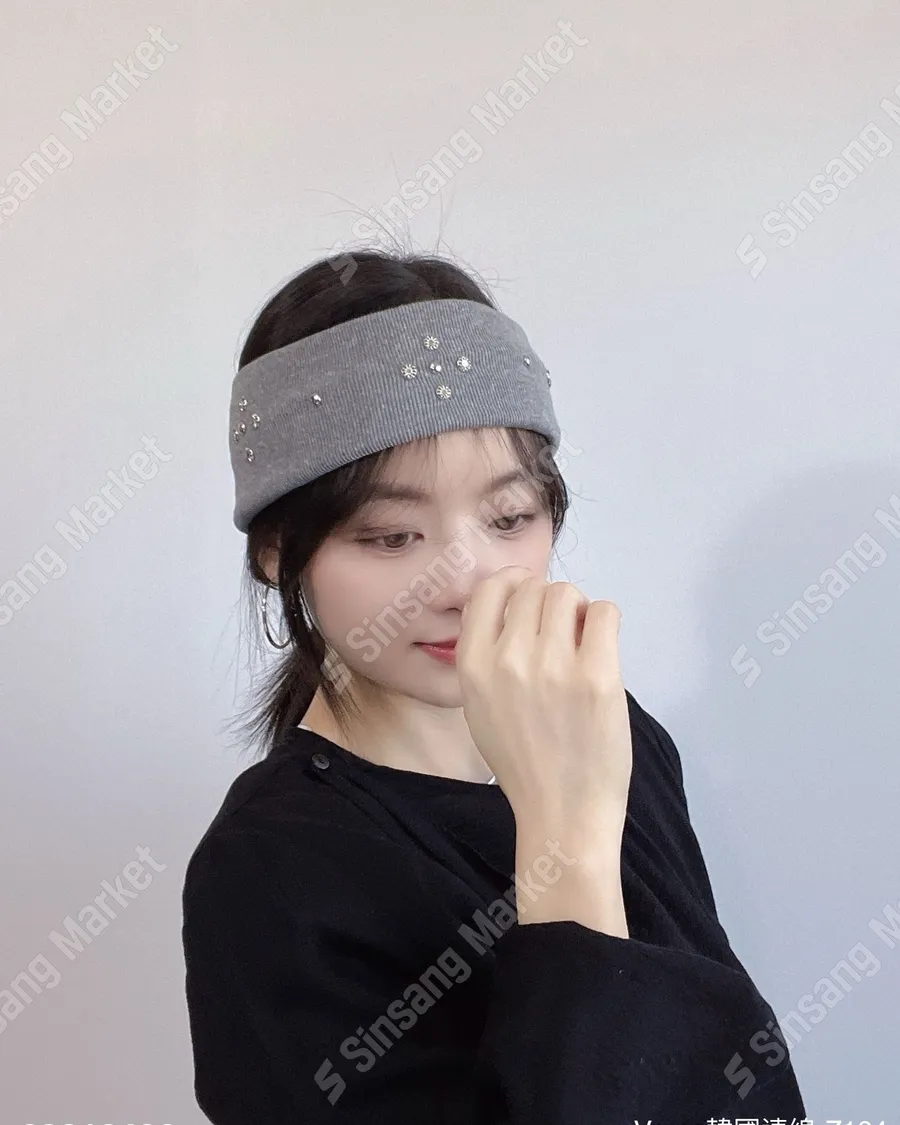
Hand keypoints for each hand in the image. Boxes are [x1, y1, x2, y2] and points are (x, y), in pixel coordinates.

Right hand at [456, 566, 632, 849]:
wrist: (562, 812)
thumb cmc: (523, 762)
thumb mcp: (480, 707)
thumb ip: (487, 656)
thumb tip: (511, 605)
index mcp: (472, 666)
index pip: (489, 589)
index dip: (514, 585)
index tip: (530, 600)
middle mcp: (507, 659)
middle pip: (534, 588)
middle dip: (551, 603)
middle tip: (563, 635)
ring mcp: (553, 666)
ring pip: (568, 594)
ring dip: (578, 612)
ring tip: (582, 644)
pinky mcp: (597, 676)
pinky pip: (605, 612)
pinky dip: (605, 622)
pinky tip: (602, 650)